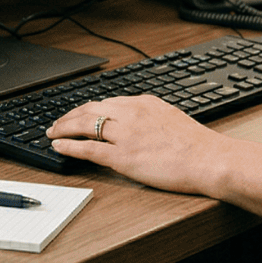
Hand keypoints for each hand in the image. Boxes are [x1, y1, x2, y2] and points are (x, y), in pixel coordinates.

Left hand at [47, 95, 232, 195]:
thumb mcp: (171, 117)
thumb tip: (140, 120)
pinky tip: (59, 147)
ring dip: (63, 128)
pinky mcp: (123, 157)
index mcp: (143, 103)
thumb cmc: (198, 145)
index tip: (78, 113)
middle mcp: (131, 114)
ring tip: (52, 133)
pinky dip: (70, 146)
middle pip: (90, 110)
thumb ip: (151, 116)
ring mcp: (125, 135)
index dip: (87, 108)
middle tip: (57, 122)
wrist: (209, 159)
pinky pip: (88, 149)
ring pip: (84, 125)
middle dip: (69, 116)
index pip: (106, 102)